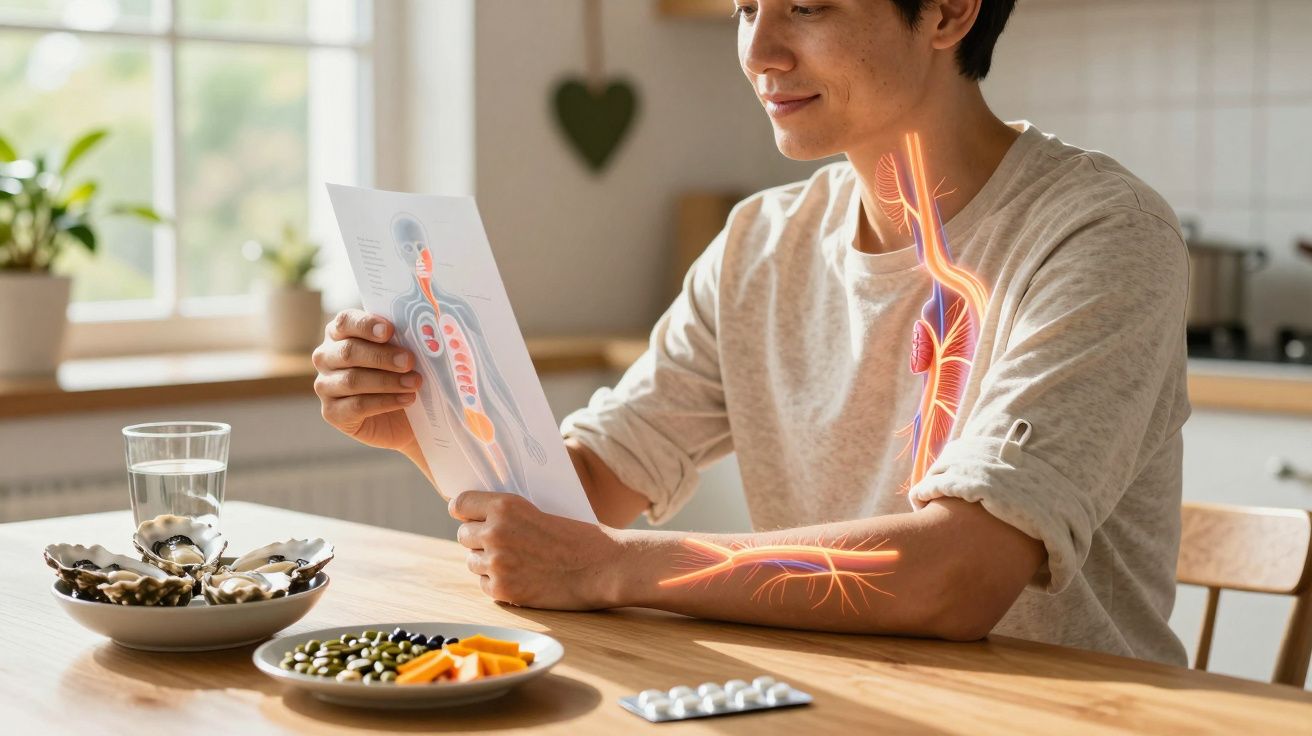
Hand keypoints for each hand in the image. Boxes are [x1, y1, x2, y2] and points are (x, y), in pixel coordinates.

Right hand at [313, 309, 423, 451]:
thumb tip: (419, 332)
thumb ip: (401, 339)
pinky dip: (385, 402)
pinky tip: (406, 399)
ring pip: (352, 380)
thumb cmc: (398, 374)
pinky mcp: (332, 412)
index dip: (366, 325)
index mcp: (339, 333)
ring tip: (414, 383)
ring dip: (388, 381)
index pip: (345, 322)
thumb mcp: (400, 352)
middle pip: (348, 351)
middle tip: (409, 361)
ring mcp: (324, 386)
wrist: (401, 416)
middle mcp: (326, 357)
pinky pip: (357, 406)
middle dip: (382, 356)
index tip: (389, 330)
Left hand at [450, 491, 622, 609]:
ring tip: (515, 561)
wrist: (603, 566)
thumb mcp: (539, 510)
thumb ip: (508, 514)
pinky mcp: (503, 590)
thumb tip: (478, 519)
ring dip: (487, 562)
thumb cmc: (578, 536)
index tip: (469, 515)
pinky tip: (521, 577)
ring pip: (472, 561)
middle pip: (463, 534)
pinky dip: (498, 583)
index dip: (465, 511)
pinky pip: (484, 584)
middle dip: (478, 539)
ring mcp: (497, 564)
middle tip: (502, 543)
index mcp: (505, 506)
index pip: (459, 504)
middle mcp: (494, 533)